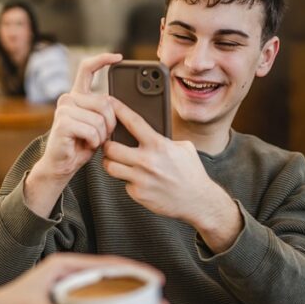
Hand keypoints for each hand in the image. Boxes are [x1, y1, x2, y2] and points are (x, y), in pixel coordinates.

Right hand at [24, 54, 120, 216]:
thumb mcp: (98, 124)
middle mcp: (68, 98)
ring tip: (90, 141)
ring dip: (101, 135)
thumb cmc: (81, 146)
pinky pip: (92, 130)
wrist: (62, 165)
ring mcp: (64, 109)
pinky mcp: (63, 122)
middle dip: (110, 123)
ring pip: (100, 118)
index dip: (102, 60)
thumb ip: (105, 110)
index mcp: (77, 95)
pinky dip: (94, 142)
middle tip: (100, 135)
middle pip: (105, 102)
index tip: (118, 57)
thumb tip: (120, 103)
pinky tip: (84, 145)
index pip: (87, 69)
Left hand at [102, 98, 241, 245]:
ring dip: (110, 162)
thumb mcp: (183, 148)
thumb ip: (164, 139)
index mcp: (159, 145)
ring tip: (116, 161)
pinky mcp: (138, 193)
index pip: (133, 122)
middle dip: (107, 144)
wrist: (197, 201)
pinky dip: (126, 180)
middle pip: (110, 147)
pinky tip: (135, 178)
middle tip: (109, 144)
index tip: (109, 102)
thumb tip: (149, 131)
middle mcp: (147, 161)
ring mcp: (141, 178)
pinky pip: (122, 183)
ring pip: (109, 166)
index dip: (118, 110)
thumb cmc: (191, 173)